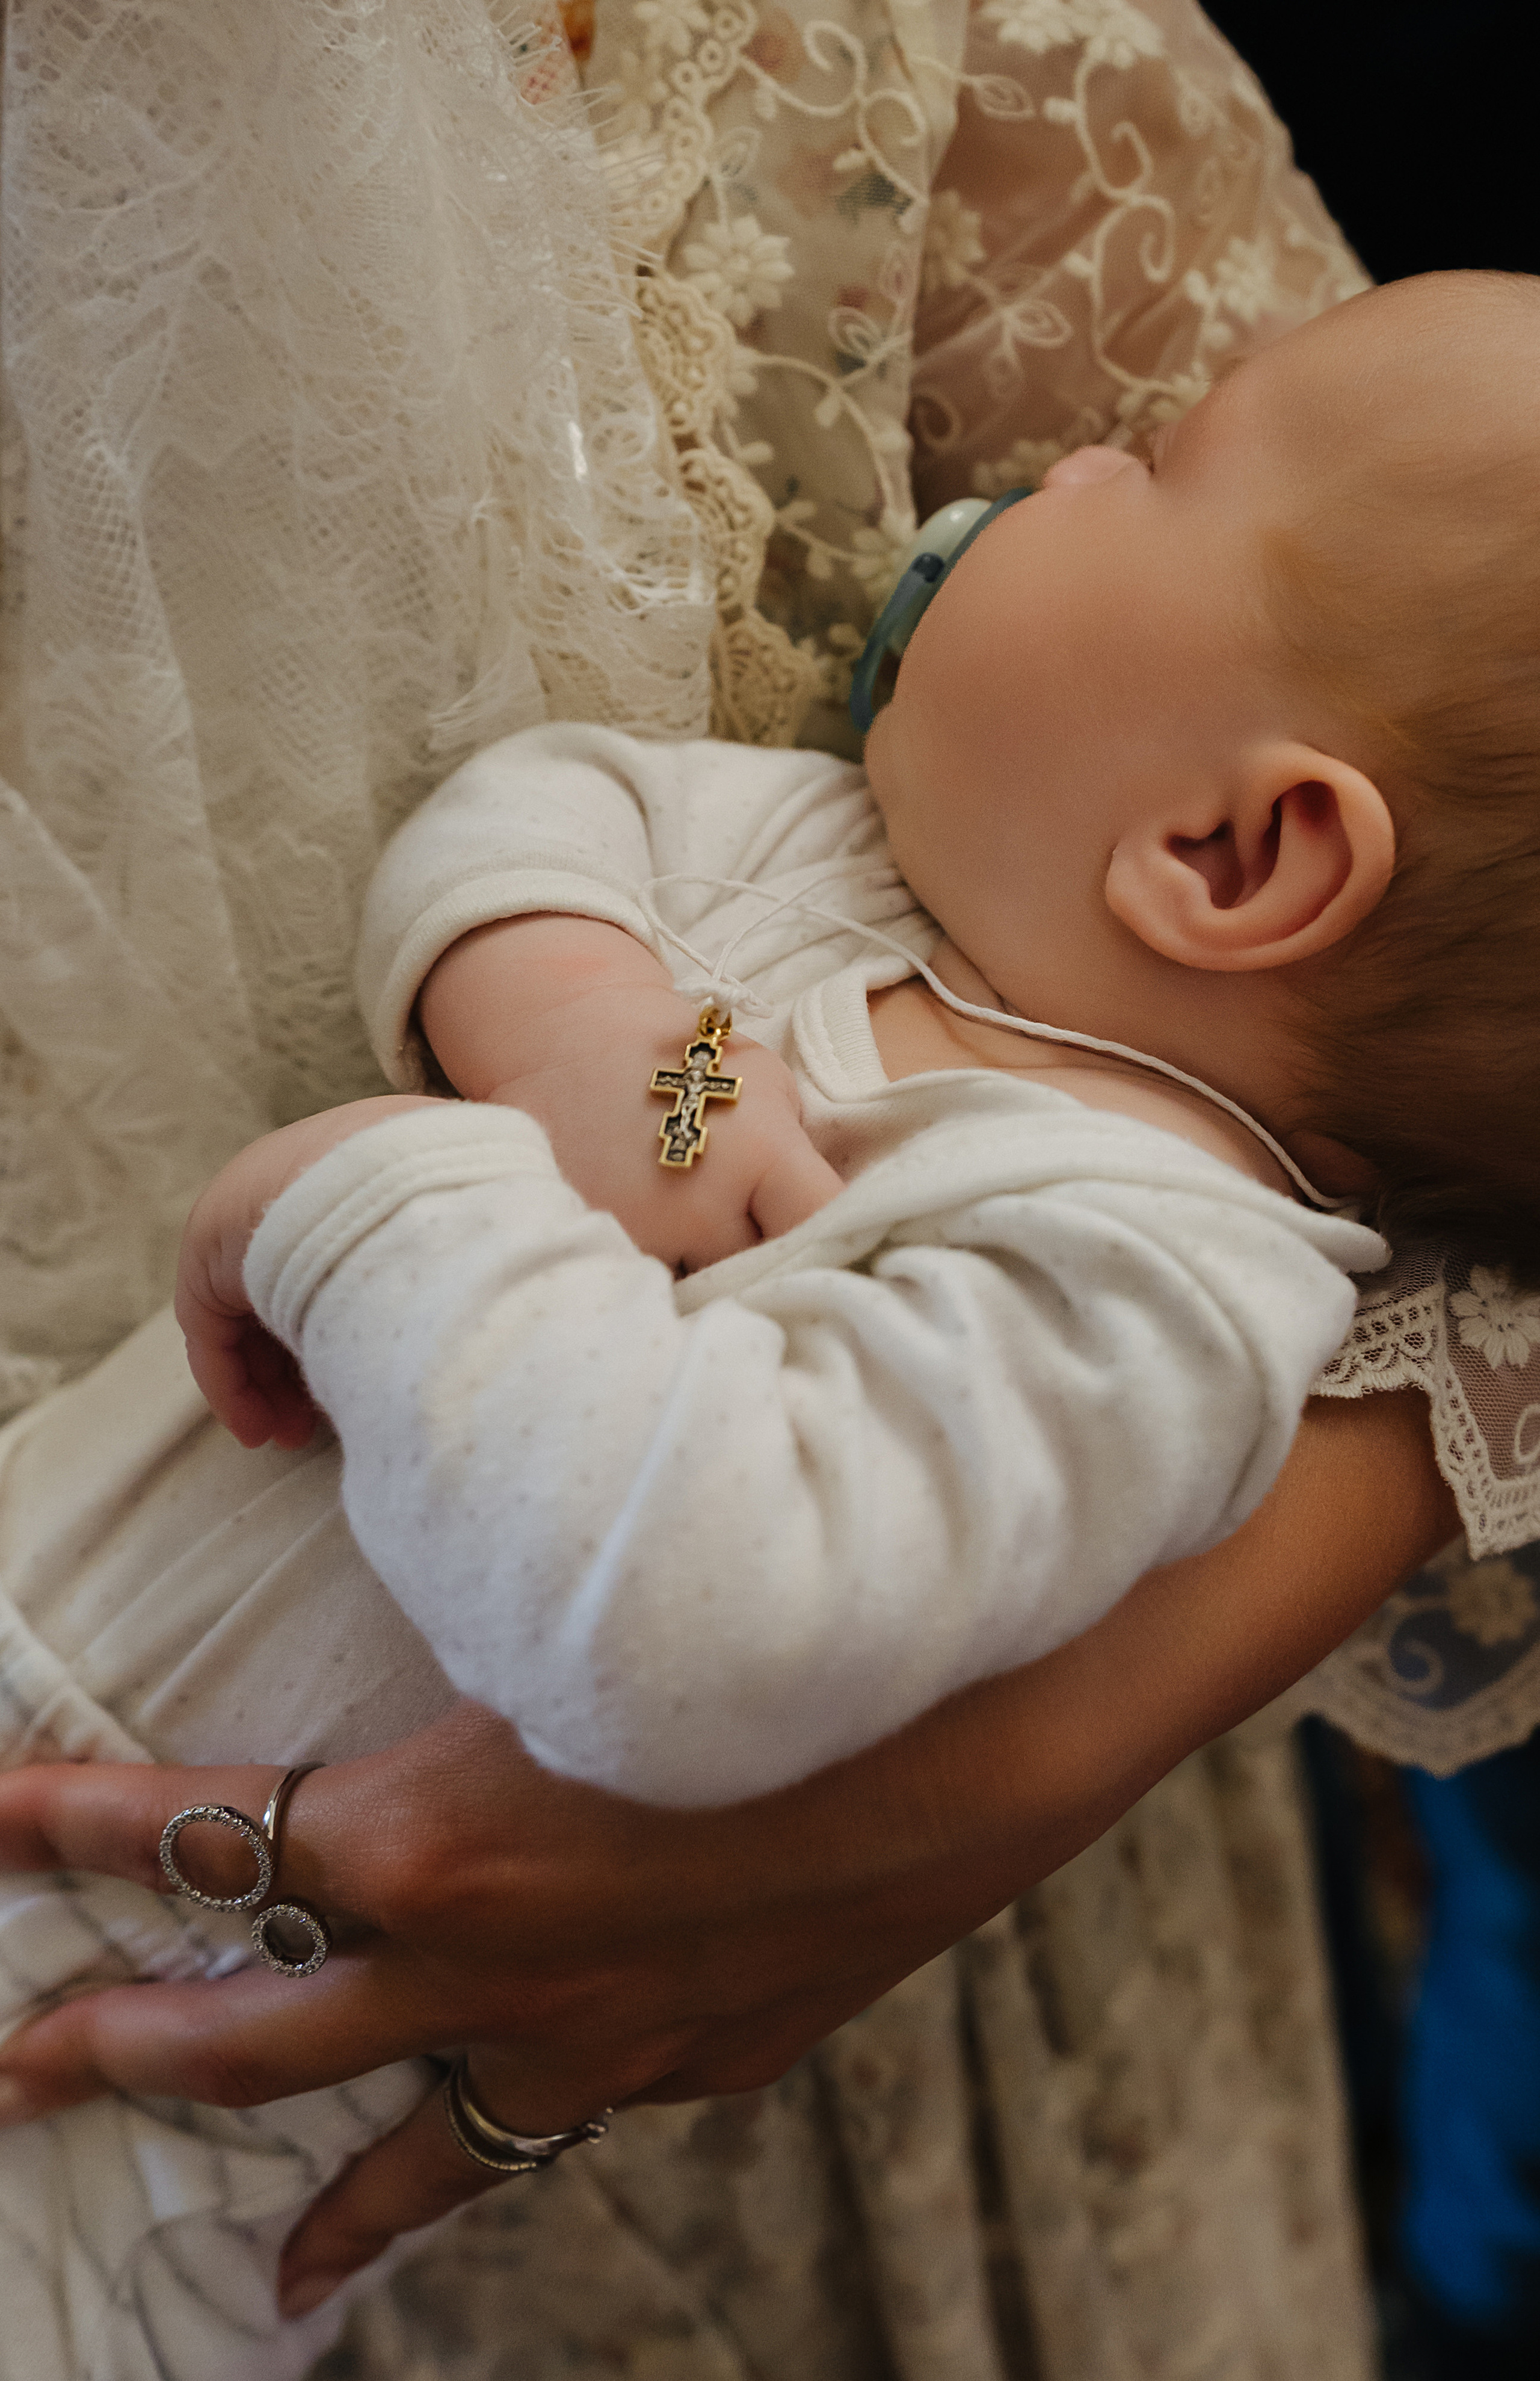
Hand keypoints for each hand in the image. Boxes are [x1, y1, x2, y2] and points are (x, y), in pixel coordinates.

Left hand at [0, 1392, 1456, 2315]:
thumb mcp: (576, 1588)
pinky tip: (507, 2160)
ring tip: (267, 2275)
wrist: (987, 1716)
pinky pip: (574, 2119)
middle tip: (20, 2072)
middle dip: (119, 2046)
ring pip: (419, 2144)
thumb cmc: (780, 1616)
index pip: (191, 1831)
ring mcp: (599, 2034)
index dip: (64, 1823)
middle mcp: (491, 1964)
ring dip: (329, 2198)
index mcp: (431, 1837)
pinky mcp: (709, 2052)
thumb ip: (460, 1591)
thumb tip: (392, 1533)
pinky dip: (518, 2147)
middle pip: (255, 2029)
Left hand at [175, 1095, 440, 1446]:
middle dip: (297, 1370)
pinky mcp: (208, 1246)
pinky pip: (214, 1327)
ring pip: (248, 1317)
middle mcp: (298, 1187)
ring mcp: (249, 1211)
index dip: (344, 1332)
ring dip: (265, 1385)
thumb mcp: (464, 1233)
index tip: (357, 1385)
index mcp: (358, 1174)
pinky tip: (256, 1429)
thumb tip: (473, 1327)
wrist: (394, 1182)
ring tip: (285, 1438)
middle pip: (286, 1295)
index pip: (337, 1266)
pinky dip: (232, 1382)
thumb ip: (448, 1271)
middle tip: (312, 1427)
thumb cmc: (448, 1211)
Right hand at [420, 914, 843, 1271]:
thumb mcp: (768, 1086)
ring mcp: (645, 1239)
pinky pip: (655, 1285)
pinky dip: (667, 1274)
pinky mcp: (599, 1253)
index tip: (842, 1242)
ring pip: (709, 1291)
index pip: (823, 1224)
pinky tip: (665, 1244)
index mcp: (757, 1155)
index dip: (841, 1236)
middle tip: (771, 1245)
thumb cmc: (683, 1059)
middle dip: (776, 1265)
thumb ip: (798, 1155)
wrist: (571, 1042)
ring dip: (718, 1276)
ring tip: (713, 1245)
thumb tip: (824, 1215)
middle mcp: (701, 1209)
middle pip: (767, 1275)